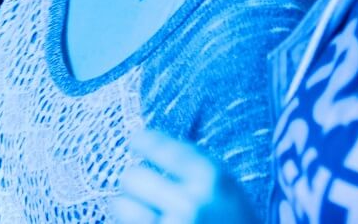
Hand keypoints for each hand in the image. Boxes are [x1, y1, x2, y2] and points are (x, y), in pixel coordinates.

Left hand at [111, 129, 259, 223]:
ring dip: (128, 208)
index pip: (159, 147)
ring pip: (121, 206)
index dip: (142, 141)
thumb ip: (193, 165)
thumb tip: (143, 141)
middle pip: (131, 177)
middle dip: (135, 182)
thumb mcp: (227, 186)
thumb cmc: (236, 222)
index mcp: (212, 179)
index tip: (135, 142)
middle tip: (143, 189)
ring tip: (146, 212)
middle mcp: (191, 205)